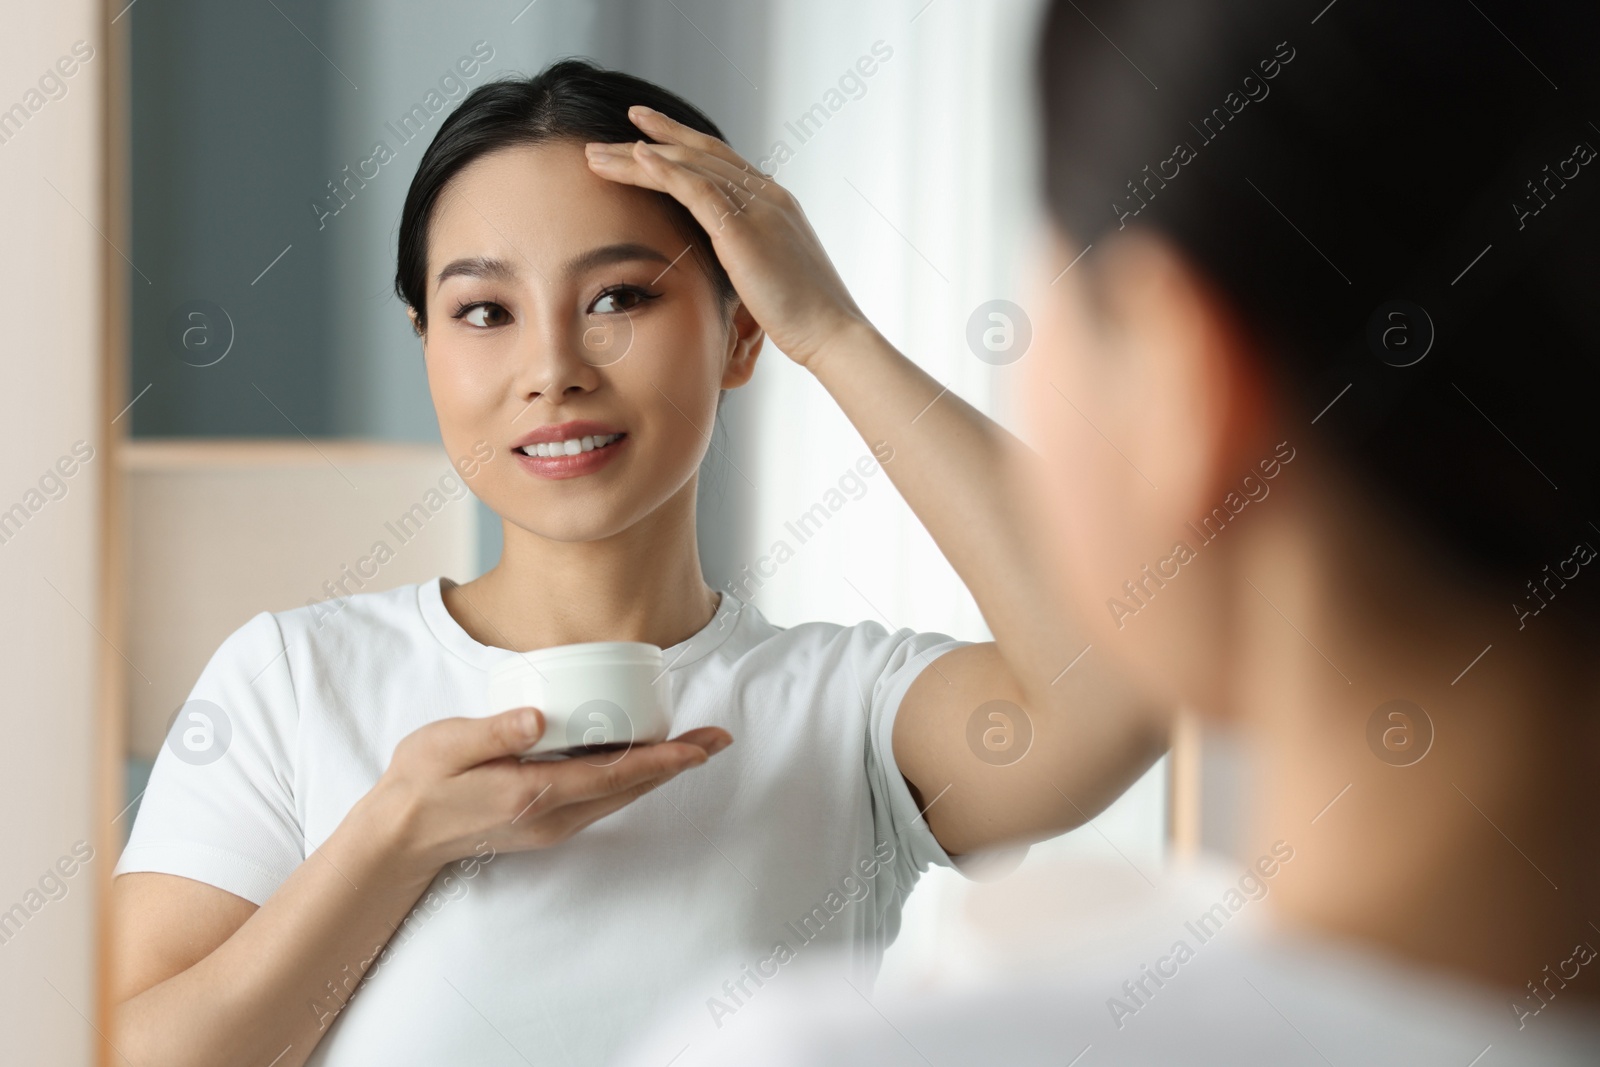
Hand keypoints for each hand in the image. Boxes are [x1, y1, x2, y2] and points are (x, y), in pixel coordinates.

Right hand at [363, 706, 731, 879]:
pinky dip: (630, 779)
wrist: (398, 838)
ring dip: (659, 772)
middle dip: (677, 763)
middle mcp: (553, 816)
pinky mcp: (546, 824)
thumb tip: (537, 719)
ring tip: (693, 746)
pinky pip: (601, 800)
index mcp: (533, 793)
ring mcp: (552, 825)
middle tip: (717, 738)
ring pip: (620, 798)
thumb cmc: (420, 784)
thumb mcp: (445, 745)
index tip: (700, 746)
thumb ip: (492, 731)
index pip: (614, 775)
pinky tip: (640, 758)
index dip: (662, 760)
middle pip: (630, 789)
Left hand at [584, 104, 871, 369]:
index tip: (645, 135)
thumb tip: (726, 273)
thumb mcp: (772, 278)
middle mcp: (767, 195)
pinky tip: (636, 159)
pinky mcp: (744, 229)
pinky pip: (697, 189)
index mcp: (774, 204)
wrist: (833, 334)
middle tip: (609, 134)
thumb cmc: (805, 320)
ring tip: (597, 154)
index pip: (720, 162)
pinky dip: (664, 171)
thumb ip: (748, 261)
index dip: (680, 144)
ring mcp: (758, 207)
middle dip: (650, 140)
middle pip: (699, 155)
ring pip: (689, 167)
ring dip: (638, 157)